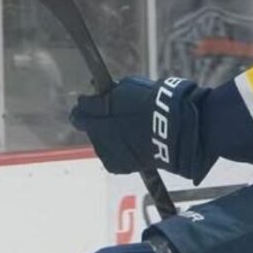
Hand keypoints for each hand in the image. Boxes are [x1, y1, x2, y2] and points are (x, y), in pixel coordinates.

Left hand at [70, 75, 214, 182]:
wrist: (172, 130)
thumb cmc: (155, 105)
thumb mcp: (130, 87)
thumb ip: (111, 93)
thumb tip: (101, 95)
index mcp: (100, 109)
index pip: (80, 109)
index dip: (86, 106)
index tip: (92, 103)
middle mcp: (98, 131)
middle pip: (87, 127)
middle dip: (97, 121)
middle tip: (115, 117)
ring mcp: (106, 150)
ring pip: (98, 142)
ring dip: (106, 136)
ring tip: (128, 131)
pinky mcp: (116, 165)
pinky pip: (109, 155)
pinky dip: (116, 150)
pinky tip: (130, 143)